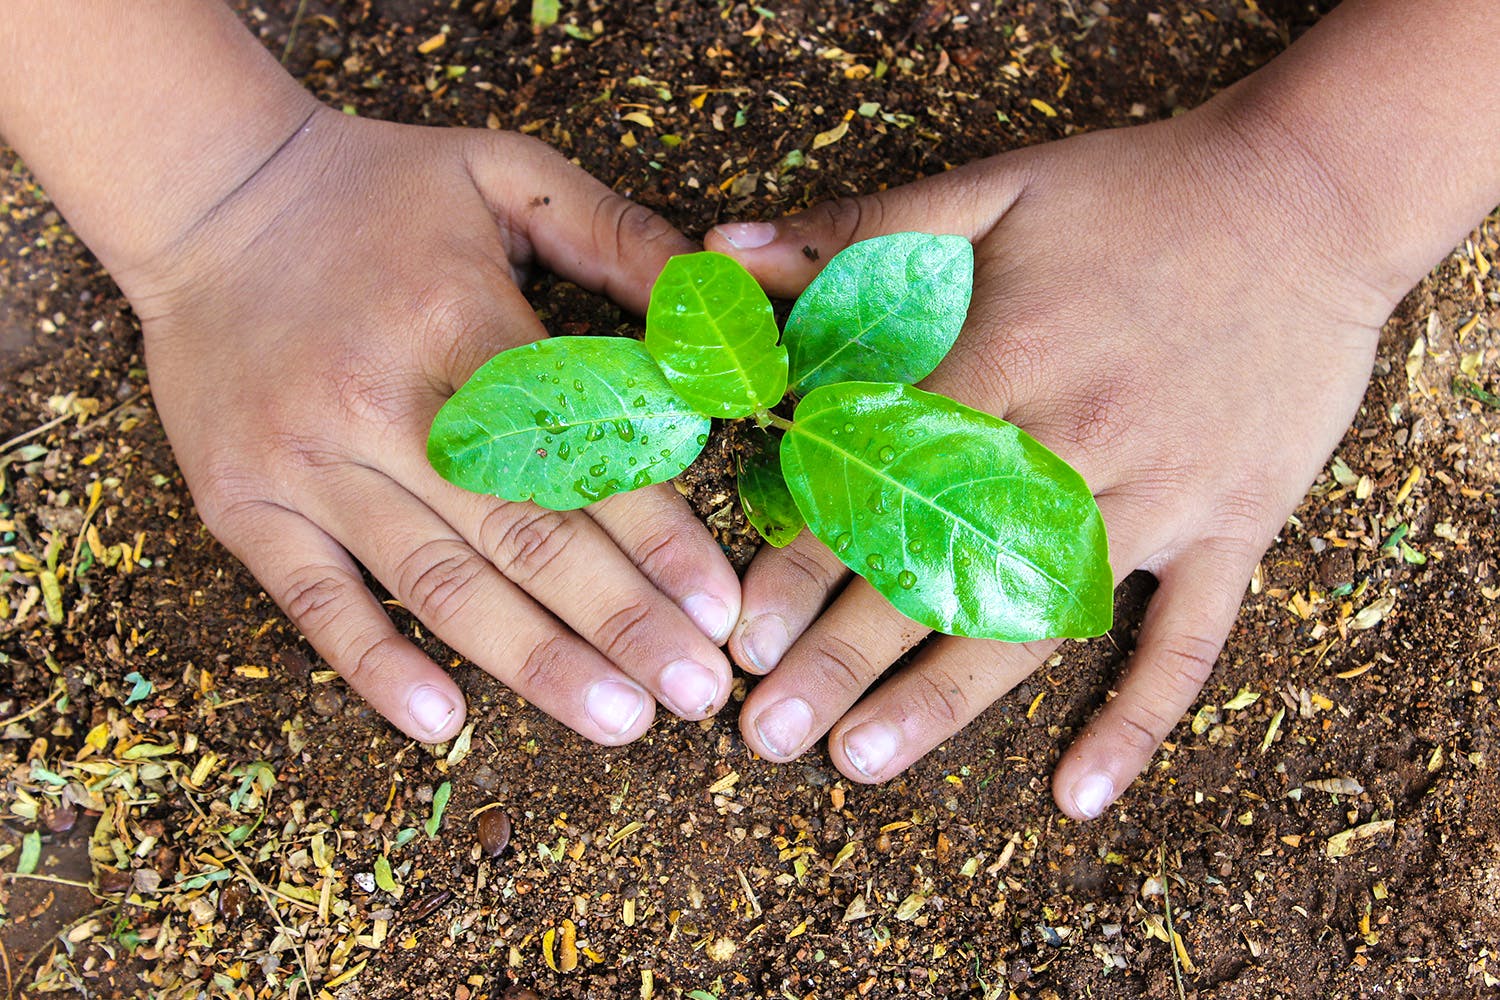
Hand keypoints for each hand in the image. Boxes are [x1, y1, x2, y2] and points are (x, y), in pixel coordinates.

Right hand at [120, 108, 740, 743]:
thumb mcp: (505, 174)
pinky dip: (376, 665)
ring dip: (533, 662)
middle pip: (520, 533)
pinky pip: (314, 600)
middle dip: (620, 621)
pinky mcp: (244, 503)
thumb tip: (716, 313)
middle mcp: (381, 402)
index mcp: (457, 319)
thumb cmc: (375, 191)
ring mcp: (306, 462)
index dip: (655, 534)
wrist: (205, 193)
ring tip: (619, 721)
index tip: (719, 608)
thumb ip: (616, 235)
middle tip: (697, 692)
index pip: (575, 447)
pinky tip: (443, 723)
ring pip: (437, 582)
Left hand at [706, 102, 1399, 816]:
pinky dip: (1137, 719)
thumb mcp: (994, 186)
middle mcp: (1077, 445)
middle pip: (944, 569)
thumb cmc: (1140, 193)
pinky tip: (1077, 794)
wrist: (1314, 196)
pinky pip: (1189, 641)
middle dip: (846, 657)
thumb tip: (724, 252)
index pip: (883, 482)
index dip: (805, 562)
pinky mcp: (1233, 526)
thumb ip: (858, 228)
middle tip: (765, 733)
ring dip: (946, 700)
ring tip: (860, 762)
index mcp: (1008, 362)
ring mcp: (1163, 497)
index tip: (743, 634)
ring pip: (1041, 622)